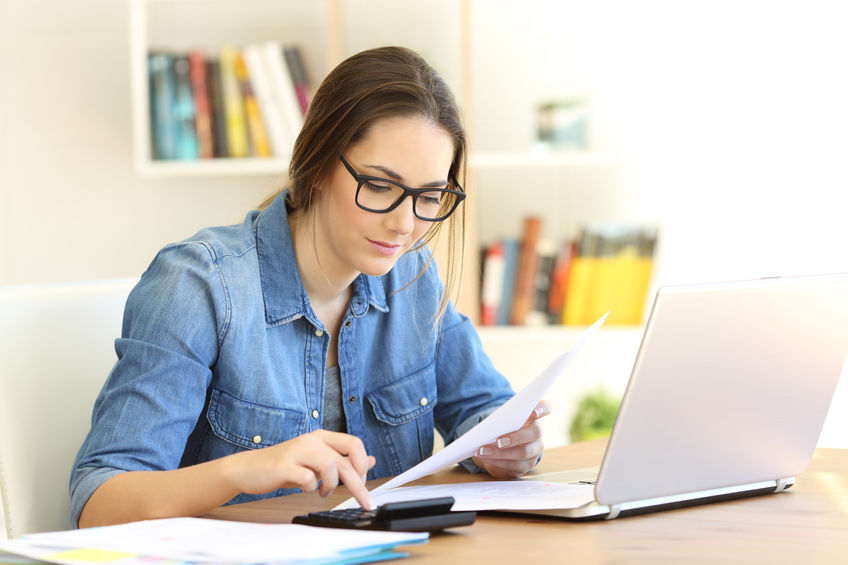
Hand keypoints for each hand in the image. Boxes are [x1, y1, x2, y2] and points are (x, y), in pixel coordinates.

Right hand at [225, 430, 376, 508]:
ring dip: (331, 484)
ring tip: (323, 491)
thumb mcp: (316, 460)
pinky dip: (311, 488)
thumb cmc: (285, 466)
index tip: (362, 482)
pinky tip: (307, 489)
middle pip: (344, 460)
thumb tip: (371, 460)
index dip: (363, 464)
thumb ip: (342, 459)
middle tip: (364, 501)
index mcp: (321, 437)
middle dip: (358, 485)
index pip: (353, 443)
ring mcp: (297, 451)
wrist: (249, 468)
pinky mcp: (283, 465)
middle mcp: (311, 440)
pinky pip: (307, 478)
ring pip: (330, 465)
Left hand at [471, 399, 550, 479]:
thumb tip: (489, 427)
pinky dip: (496, 461)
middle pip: (535, 433)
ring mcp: (534, 450)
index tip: (532, 411)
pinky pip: (513, 465)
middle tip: (499, 441)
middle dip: (516, 437)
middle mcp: (537, 433)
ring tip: (482, 451)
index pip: (544, 408)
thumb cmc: (502, 428)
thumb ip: (502, 419)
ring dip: (500, 453)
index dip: (541, 408)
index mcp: (533, 416)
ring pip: (523, 452)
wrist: (501, 448)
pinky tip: (484, 457)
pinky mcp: (525, 465)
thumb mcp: (502, 420)